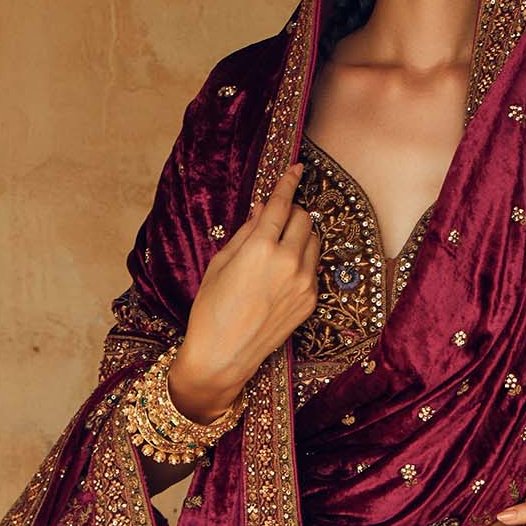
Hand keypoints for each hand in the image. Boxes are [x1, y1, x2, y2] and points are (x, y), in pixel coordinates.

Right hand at [166, 162, 319, 421]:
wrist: (222, 358)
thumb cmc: (211, 309)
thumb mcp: (221, 263)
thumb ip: (247, 231)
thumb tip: (263, 207)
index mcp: (261, 248)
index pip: (281, 204)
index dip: (288, 182)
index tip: (296, 168)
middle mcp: (288, 262)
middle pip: (304, 218)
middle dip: (292, 212)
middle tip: (276, 219)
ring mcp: (304, 283)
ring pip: (313, 240)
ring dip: (300, 234)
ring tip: (278, 247)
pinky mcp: (311, 301)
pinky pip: (313, 266)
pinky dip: (302, 259)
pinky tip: (282, 272)